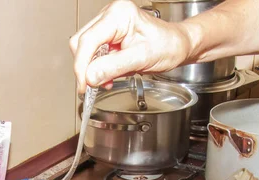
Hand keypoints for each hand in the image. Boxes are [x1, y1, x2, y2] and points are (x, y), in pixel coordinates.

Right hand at [69, 0, 190, 90]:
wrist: (177, 45)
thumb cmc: (167, 45)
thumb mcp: (142, 58)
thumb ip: (113, 67)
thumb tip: (90, 77)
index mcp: (119, 15)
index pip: (88, 41)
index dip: (82, 66)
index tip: (84, 85)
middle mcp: (110, 16)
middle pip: (81, 44)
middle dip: (86, 68)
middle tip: (94, 86)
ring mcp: (107, 25)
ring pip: (84, 50)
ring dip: (92, 70)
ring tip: (107, 80)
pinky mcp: (107, 36)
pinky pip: (92, 54)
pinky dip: (97, 69)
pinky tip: (108, 75)